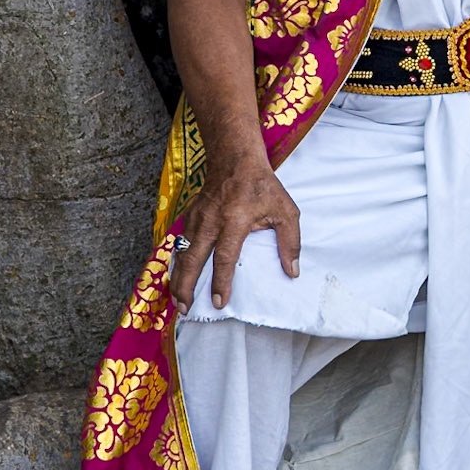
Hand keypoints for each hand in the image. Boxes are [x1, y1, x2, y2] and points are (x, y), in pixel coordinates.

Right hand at [170, 158, 300, 314]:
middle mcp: (211, 222)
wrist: (235, 160)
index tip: (218, 302)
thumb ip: (290, 242)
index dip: (221, 282)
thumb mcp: (286, 212)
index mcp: (235, 221)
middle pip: (193, 259)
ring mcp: (197, 218)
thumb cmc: (263, 187)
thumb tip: (291, 272)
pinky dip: (177, 262)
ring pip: (182, 253)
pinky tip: (178, 277)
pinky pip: (180, 244)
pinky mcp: (190, 216)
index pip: (225, 257)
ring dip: (178, 278)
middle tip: (185, 309)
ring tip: (178, 301)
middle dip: (186, 287)